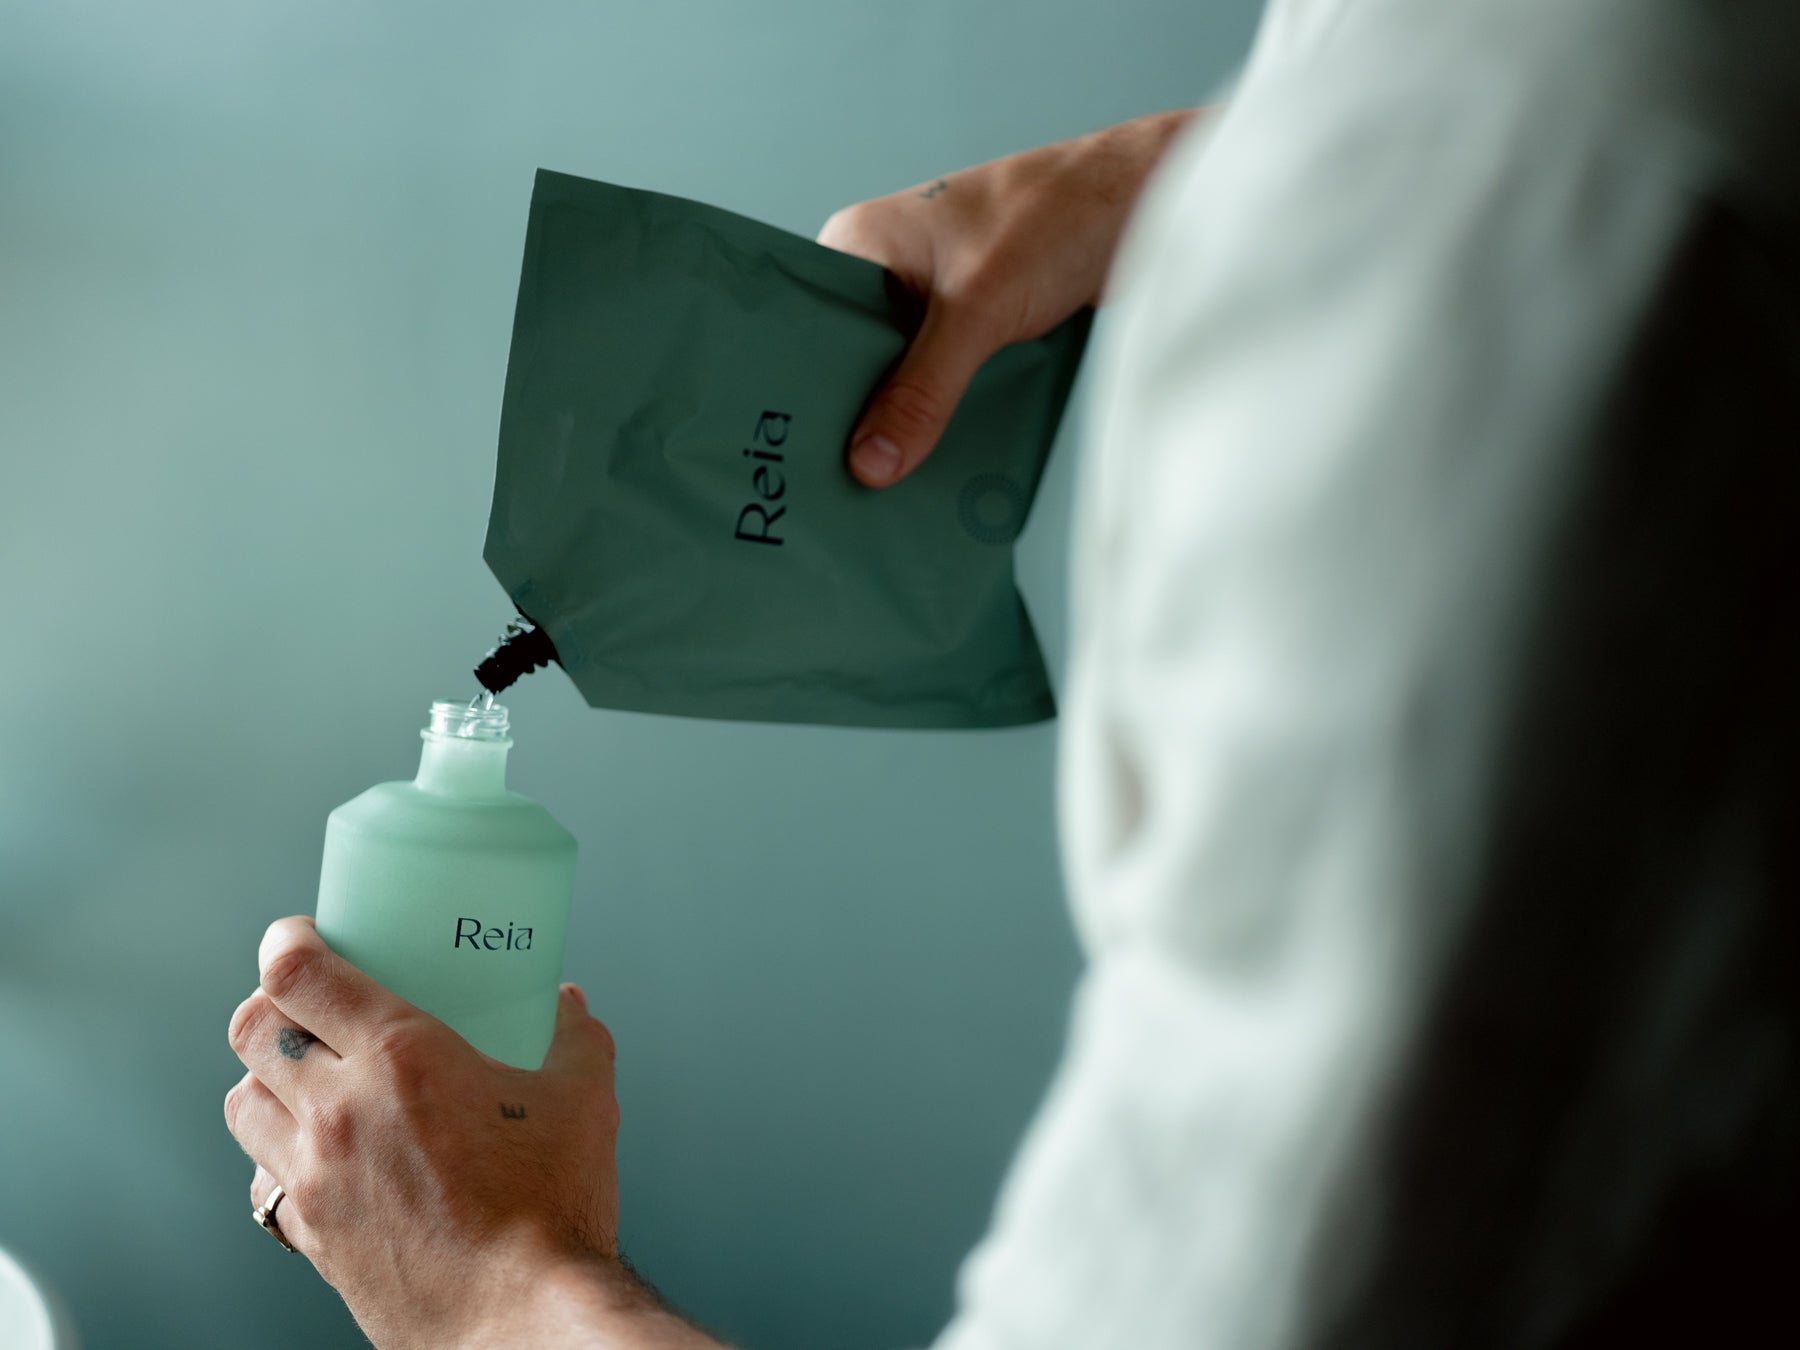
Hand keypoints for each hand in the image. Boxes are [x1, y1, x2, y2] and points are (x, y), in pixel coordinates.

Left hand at [224, 917, 629, 1348]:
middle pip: (251, 1030)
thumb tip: (568, 1004)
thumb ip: (576, 1037)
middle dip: (270, 1004)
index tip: (300, 933)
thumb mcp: (584, 1100)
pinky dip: (274, 1156)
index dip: (287, 941)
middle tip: (306, 1002)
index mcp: (402, 1059)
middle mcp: (339, 1112)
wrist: (521, 1320)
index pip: (298, 975)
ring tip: (305, 1077)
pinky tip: (317, 1156)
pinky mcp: (311, 1235)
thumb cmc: (552, 1210)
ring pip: (243, 1104)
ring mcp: (315, 1178)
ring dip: (265, 1079)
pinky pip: (260, 1180)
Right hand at [818, 109, 1197, 487]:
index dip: (802, 391)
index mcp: (860, 244)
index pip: (807, 327)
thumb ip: (922, 390)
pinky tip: (939, 461)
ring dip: (906, 424)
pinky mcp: (975, 324)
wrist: (1146, 201)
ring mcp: (933, 299)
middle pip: (852, 362)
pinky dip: (945, 415)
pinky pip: (943, 381)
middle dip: (855, 418)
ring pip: (901, 377)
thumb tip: (871, 465)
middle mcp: (888, 270)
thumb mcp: (977, 311)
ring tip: (885, 490)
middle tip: (838, 487)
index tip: (794, 454)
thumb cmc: (1055, 217)